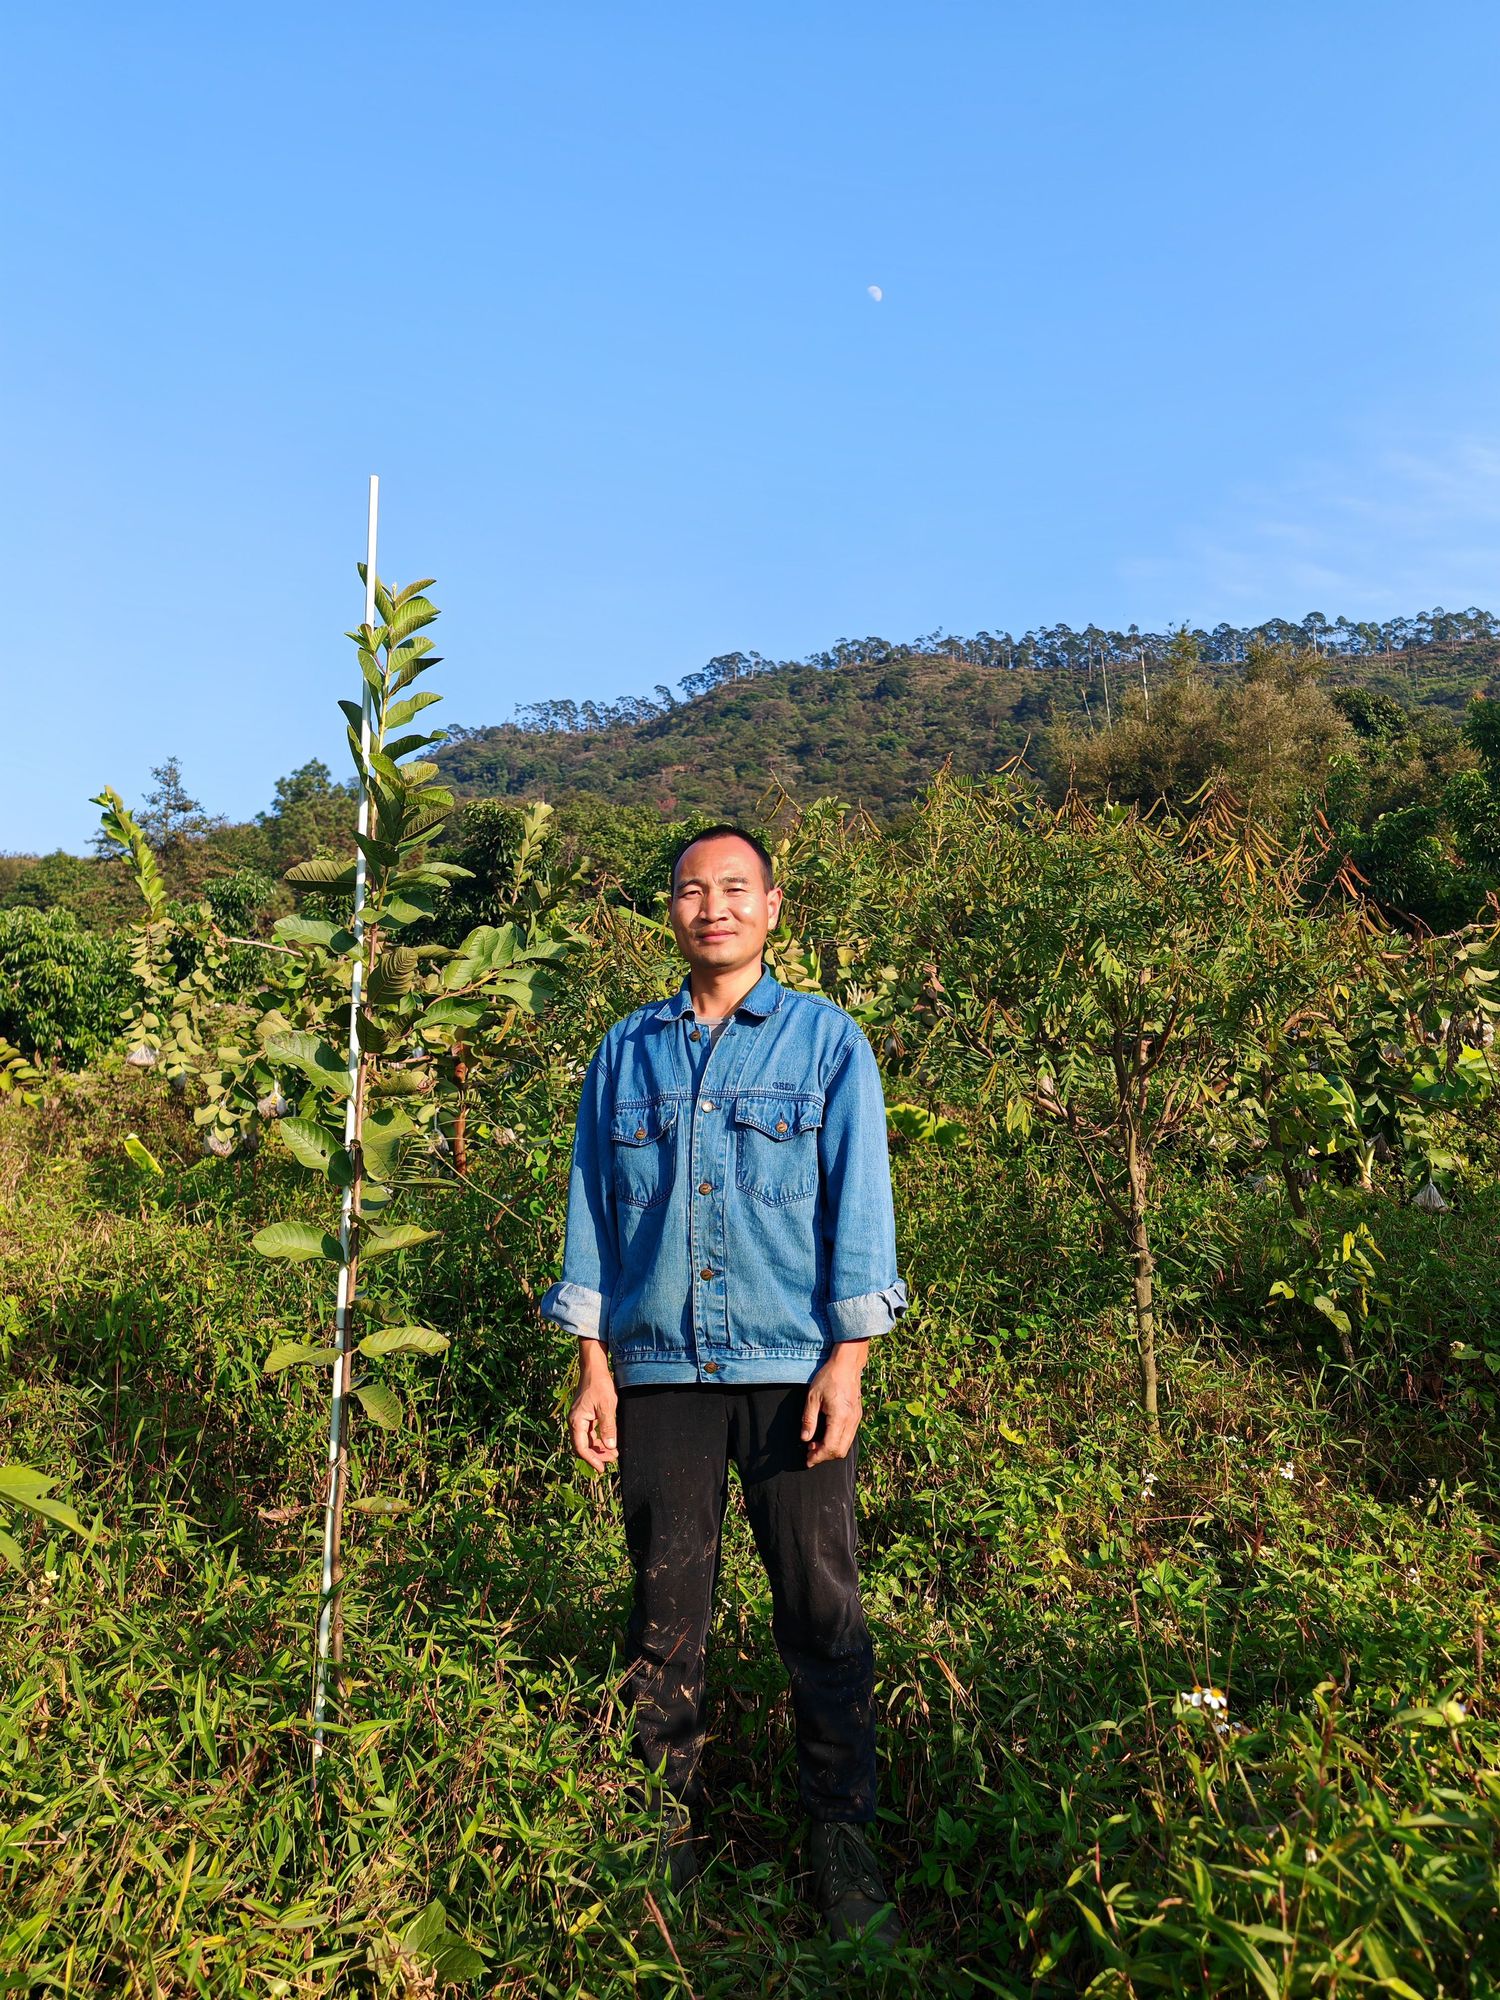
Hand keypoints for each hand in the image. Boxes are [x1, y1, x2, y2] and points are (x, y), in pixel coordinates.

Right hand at [569, 1342, 618, 1471]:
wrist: (594, 1369)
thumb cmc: (599, 1385)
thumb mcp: (607, 1406)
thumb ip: (608, 1427)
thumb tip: (610, 1447)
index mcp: (576, 1421)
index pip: (581, 1448)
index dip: (592, 1460)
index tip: (602, 1468)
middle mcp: (575, 1422)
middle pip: (583, 1447)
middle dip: (597, 1456)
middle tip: (613, 1459)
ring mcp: (579, 1420)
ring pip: (586, 1441)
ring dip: (598, 1449)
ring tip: (613, 1453)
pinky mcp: (585, 1417)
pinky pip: (589, 1434)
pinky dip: (598, 1440)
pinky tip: (609, 1442)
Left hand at [801, 1342, 868, 1467]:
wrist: (847, 1364)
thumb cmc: (829, 1377)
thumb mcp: (812, 1397)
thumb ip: (808, 1419)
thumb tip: (805, 1439)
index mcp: (840, 1417)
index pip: (830, 1447)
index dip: (818, 1457)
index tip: (807, 1460)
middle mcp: (852, 1421)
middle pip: (840, 1451)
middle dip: (824, 1456)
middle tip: (809, 1452)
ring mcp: (857, 1419)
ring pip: (846, 1446)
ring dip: (831, 1450)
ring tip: (815, 1444)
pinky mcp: (858, 1416)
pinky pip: (849, 1436)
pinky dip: (838, 1442)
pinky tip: (826, 1435)